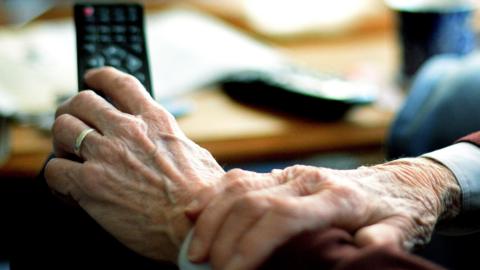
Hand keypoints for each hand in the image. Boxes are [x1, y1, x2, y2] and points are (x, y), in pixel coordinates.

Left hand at [44, 67, 224, 262]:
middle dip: (72, 109)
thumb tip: (169, 143)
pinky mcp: (89, 184)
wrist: (195, 223)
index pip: (119, 83)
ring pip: (62, 128)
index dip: (101, 76)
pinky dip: (56, 177)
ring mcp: (106, 155)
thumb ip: (173, 141)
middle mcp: (127, 131)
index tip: (92, 78)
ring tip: (68, 153)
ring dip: (61, 141)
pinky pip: (54, 170)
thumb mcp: (196, 153)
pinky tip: (66, 186)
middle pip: (82, 101)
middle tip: (71, 119)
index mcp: (155, 120)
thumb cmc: (202, 195)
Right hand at [187, 159, 460, 269]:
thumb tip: (361, 251)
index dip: (251, 246)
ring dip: (211, 219)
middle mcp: (309, 181)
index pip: (282, 217)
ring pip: (239, 187)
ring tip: (196, 252)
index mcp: (338, 198)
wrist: (395, 182)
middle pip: (252, 204)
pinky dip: (213, 196)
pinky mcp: (281, 173)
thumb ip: (382, 242)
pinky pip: (239, 179)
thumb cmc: (395, 212)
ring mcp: (292, 174)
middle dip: (224, 240)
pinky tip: (195, 215)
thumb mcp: (400, 231)